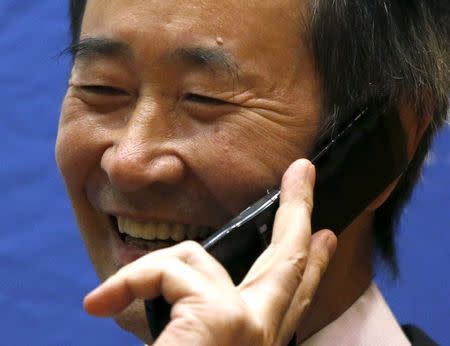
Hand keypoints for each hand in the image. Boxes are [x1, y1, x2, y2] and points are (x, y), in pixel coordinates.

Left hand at [84, 159, 336, 345]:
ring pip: (198, 257)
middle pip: (288, 259)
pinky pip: (167, 269)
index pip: (294, 295)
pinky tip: (102, 303)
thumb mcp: (198, 344)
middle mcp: (263, 334)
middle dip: (299, 211)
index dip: (313, 265)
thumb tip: (191, 280)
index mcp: (256, 342)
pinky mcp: (221, 318)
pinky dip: (129, 280)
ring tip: (110, 296)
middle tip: (303, 173)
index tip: (324, 236)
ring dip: (150, 271)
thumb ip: (207, 317)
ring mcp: (249, 325)